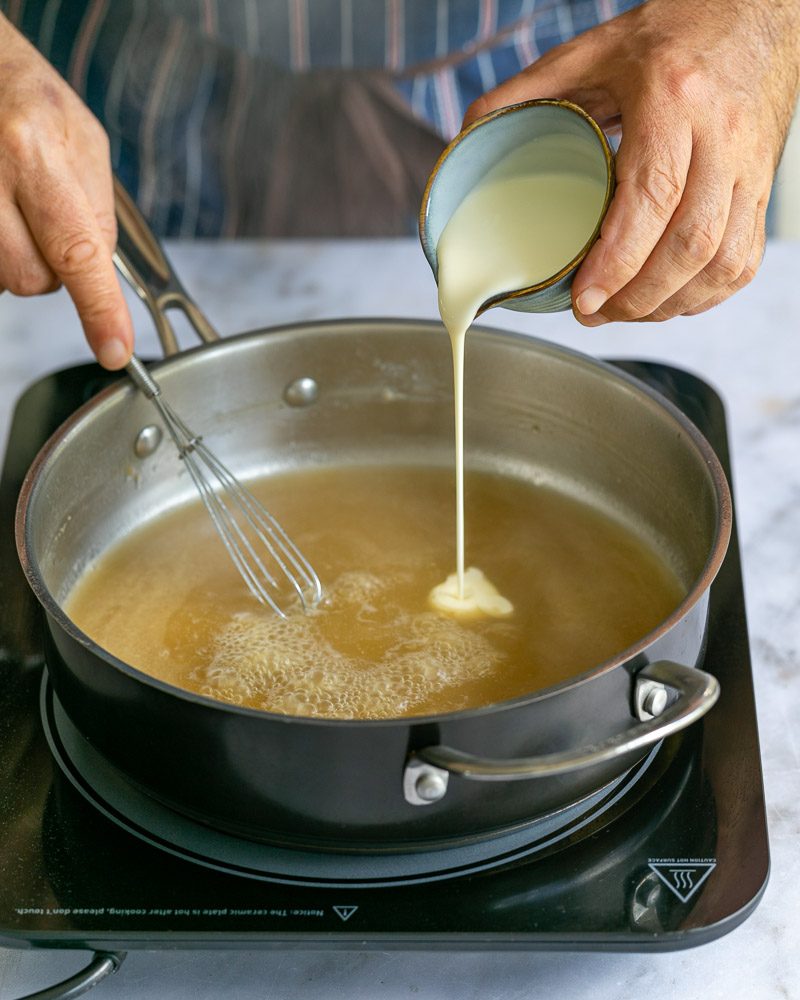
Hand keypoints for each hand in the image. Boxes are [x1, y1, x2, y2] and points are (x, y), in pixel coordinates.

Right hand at [0, 14, 132, 366]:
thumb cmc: (26, 93)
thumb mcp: (84, 140)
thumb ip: (97, 211)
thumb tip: (101, 272)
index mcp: (34, 150)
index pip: (76, 251)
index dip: (98, 308)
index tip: (114, 349)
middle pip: (32, 278)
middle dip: (51, 268)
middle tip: (48, 221)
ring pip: (4, 278)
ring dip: (21, 259)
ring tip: (18, 207)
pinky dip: (1, 251)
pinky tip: (3, 217)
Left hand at [464, 0, 799, 324]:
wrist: (755, 13)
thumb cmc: (673, 33)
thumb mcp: (592, 50)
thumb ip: (526, 91)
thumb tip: (468, 137)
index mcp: (674, 97)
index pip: (653, 195)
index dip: (618, 260)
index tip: (583, 297)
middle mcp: (722, 135)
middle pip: (690, 242)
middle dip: (637, 297)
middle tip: (593, 313)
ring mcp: (750, 165)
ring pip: (721, 260)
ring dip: (669, 303)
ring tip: (622, 311)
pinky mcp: (762, 188)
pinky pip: (744, 260)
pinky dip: (706, 294)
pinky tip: (670, 299)